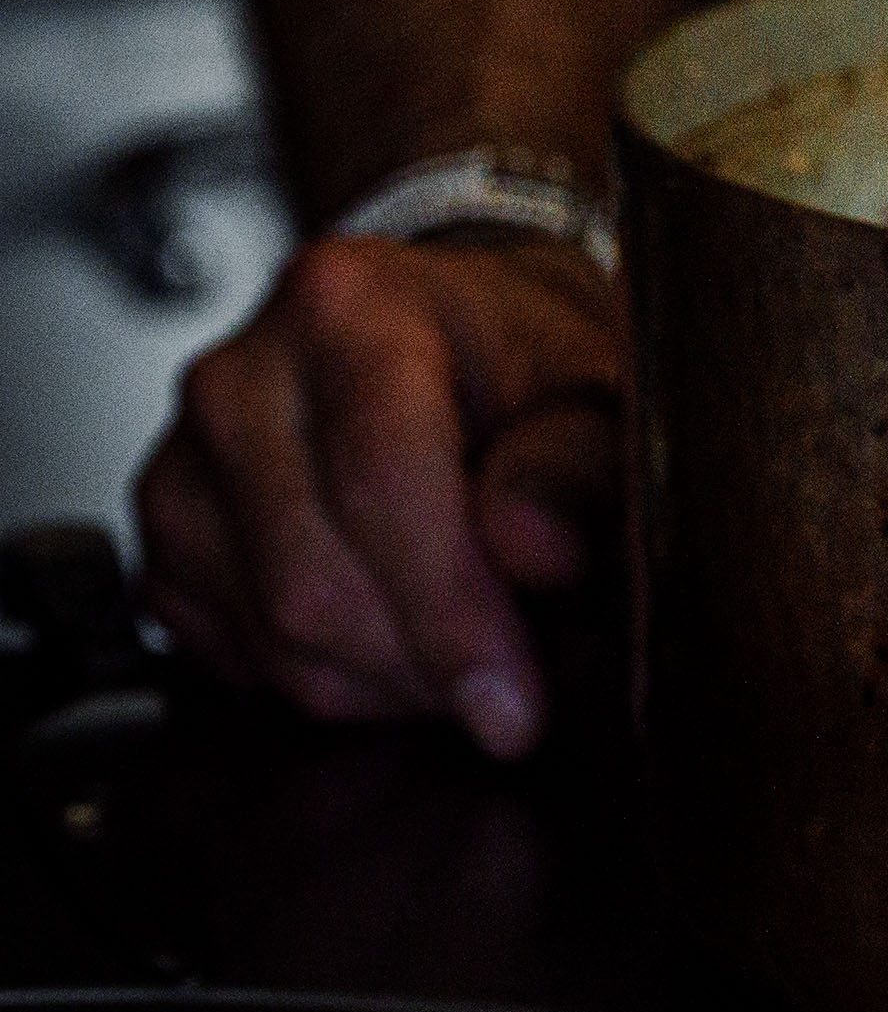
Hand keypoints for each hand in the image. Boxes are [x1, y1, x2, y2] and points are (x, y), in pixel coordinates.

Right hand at [135, 234, 622, 757]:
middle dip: (431, 665)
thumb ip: (580, 466)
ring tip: (476, 644)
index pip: (380, 481)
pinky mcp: (169, 532)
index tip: (517, 703)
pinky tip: (404, 634)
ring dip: (391, 682)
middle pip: (314, 582)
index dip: (452, 611)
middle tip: (526, 679)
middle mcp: (240, 375)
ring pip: (272, 636)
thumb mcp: (594, 390)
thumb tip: (537, 550)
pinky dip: (335, 679)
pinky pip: (236, 656)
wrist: (459, 338)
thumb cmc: (526, 362)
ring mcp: (185, 457)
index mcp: (350, 308)